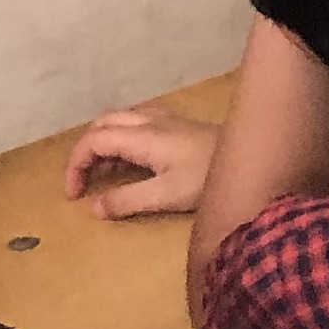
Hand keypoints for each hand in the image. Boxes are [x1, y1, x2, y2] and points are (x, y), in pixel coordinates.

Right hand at [65, 107, 217, 219]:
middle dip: (85, 150)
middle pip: (103, 123)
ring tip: (102, 176)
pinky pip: (138, 124)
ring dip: (103, 144)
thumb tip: (94, 208)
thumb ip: (128, 201)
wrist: (254, 156)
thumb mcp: (166, 195)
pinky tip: (129, 162)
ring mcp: (167, 120)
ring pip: (120, 121)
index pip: (93, 139)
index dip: (75, 164)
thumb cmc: (208, 177)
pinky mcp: (179, 125)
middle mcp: (152, 121)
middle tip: (83, 182)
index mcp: (144, 136)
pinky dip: (122, 139)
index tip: (74, 195)